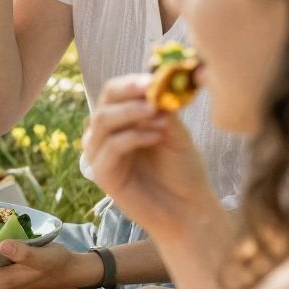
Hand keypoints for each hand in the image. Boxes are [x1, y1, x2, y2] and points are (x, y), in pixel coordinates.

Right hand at [81, 74, 222, 242]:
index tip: (154, 78)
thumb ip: (163, 108)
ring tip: (161, 117)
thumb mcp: (175, 132)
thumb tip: (159, 80)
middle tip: (153, 92)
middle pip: (103, 103)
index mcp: (121, 123)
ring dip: (132, 114)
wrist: (188, 209)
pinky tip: (156, 136)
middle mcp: (105, 137)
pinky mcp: (102, 175)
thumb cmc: (182, 171)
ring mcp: (100, 156)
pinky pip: (110, 148)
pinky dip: (133, 137)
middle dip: (129, 94)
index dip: (131, 83)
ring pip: (102, 122)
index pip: (113, 92)